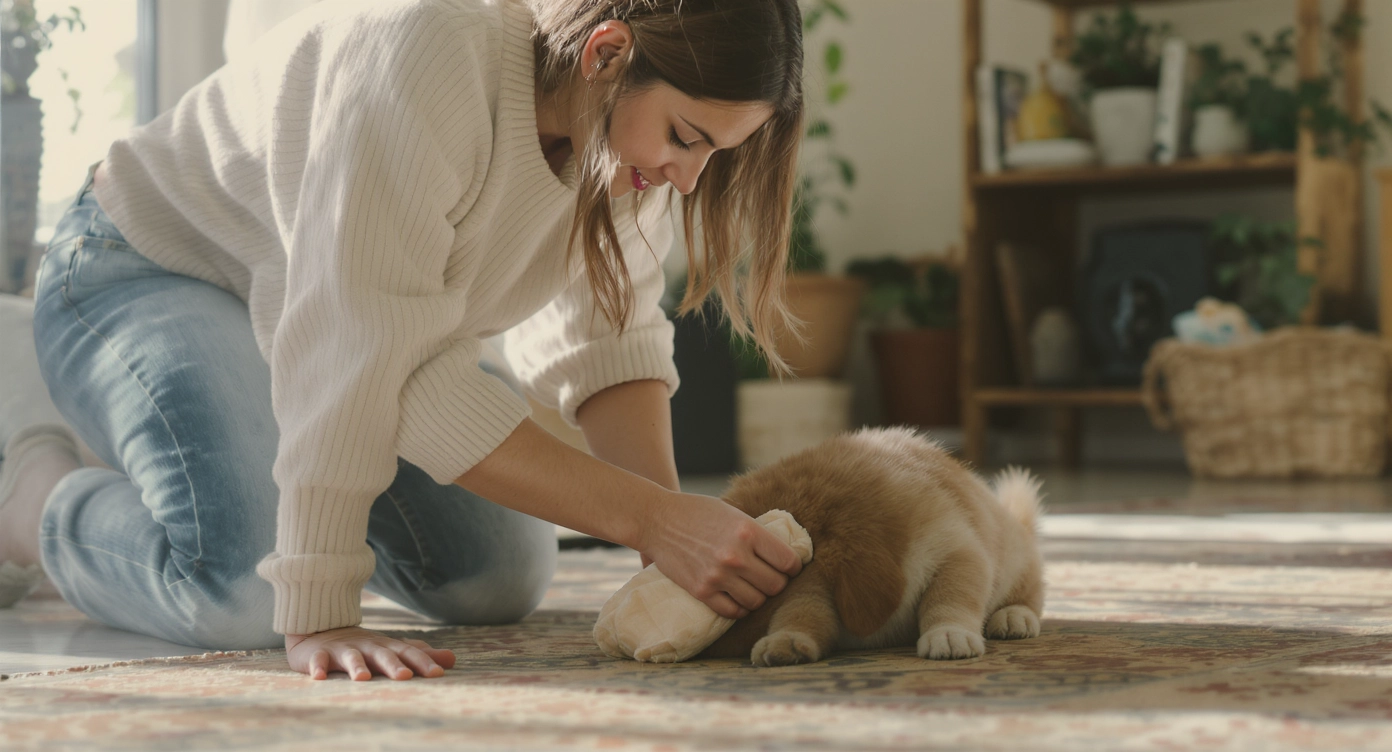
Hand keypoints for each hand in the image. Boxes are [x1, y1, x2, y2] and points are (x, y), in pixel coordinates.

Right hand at [284, 626, 456, 680]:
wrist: (322, 630)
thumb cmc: (364, 646)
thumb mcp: (392, 650)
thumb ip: (420, 655)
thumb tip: (452, 659)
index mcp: (386, 647)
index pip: (408, 653)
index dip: (423, 662)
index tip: (438, 673)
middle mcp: (367, 647)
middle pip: (382, 655)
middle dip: (393, 665)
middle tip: (405, 676)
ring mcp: (342, 650)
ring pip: (350, 657)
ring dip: (356, 666)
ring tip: (363, 678)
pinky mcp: (318, 654)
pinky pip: (317, 660)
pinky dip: (318, 667)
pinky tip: (319, 677)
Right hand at [637, 493, 803, 618]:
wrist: (655, 519)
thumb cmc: (696, 511)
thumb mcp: (732, 513)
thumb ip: (755, 533)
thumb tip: (782, 552)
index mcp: (747, 531)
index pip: (788, 561)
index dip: (793, 567)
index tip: (789, 568)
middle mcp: (736, 555)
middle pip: (775, 585)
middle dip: (777, 584)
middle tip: (772, 579)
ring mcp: (718, 575)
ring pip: (756, 601)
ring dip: (758, 597)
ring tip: (753, 589)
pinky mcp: (701, 590)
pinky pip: (732, 611)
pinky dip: (740, 609)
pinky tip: (738, 599)